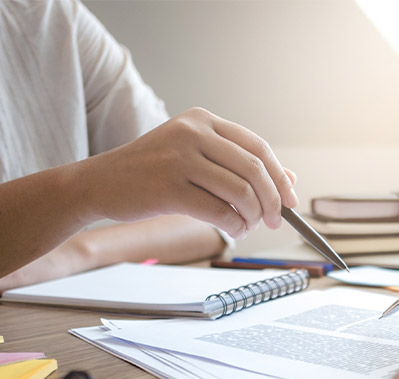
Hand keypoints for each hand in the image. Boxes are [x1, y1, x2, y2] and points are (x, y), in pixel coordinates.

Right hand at [77, 107, 298, 238]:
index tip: (291, 200)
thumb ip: (239, 165)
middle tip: (276, 221)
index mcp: (203, 120)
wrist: (99, 183)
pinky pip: (219, 211)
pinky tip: (234, 229)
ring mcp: (180, 158)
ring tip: (249, 226)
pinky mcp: (169, 187)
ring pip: (240, 191)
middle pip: (255, 169)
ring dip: (253, 216)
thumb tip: (291, 181)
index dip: (280, 176)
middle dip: (273, 200)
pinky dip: (235, 225)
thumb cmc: (153, 172)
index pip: (258, 147)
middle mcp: (193, 133)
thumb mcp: (196, 157)